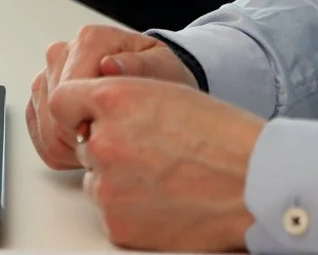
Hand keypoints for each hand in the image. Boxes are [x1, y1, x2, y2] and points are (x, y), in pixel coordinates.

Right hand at [26, 25, 198, 169]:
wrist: (149, 81)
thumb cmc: (157, 76)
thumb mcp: (163, 69)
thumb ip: (139, 67)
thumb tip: (110, 65)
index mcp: (90, 40)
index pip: (69, 90)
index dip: (89, 120)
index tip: (112, 131)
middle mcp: (62, 53)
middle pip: (54, 110)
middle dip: (82, 137)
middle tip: (112, 141)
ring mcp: (47, 76)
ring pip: (44, 127)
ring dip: (72, 146)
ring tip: (103, 142)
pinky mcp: (40, 99)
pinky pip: (39, 135)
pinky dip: (62, 149)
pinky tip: (87, 145)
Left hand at [52, 75, 263, 250]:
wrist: (255, 183)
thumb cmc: (223, 137)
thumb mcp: (166, 93)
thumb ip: (119, 100)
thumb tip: (88, 117)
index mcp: (114, 98)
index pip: (62, 101)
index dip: (79, 109)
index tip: (90, 117)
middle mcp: (103, 140)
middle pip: (83, 143)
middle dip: (108, 147)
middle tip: (152, 152)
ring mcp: (107, 186)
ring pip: (96, 180)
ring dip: (119, 180)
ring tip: (166, 176)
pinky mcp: (117, 224)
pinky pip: (111, 213)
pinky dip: (132, 210)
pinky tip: (166, 199)